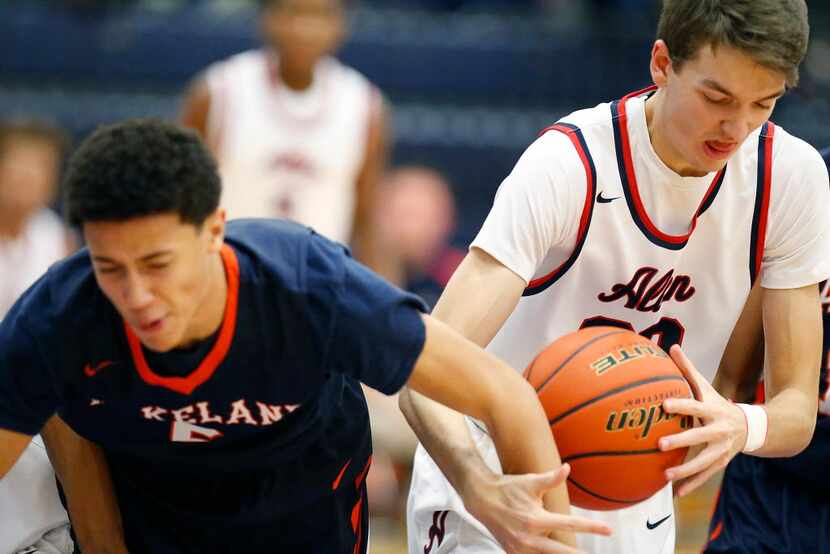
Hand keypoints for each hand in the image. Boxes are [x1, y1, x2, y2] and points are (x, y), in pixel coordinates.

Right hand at [462, 463, 611, 553]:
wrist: (481, 499)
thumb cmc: (508, 488)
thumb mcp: (530, 482)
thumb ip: (551, 478)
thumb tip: (567, 468)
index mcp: (536, 519)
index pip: (570, 524)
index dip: (592, 527)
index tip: (609, 529)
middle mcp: (529, 537)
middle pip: (561, 552)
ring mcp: (520, 548)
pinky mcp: (513, 553)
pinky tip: (553, 553)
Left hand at [659, 345, 747, 496]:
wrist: (749, 427)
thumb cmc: (717, 403)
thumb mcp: (705, 387)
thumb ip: (688, 369)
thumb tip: (671, 346)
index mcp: (712, 410)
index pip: (695, 406)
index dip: (681, 405)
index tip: (664, 405)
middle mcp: (718, 430)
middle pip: (699, 436)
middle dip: (680, 440)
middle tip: (659, 444)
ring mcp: (721, 449)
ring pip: (703, 461)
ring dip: (685, 470)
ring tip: (665, 476)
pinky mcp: (721, 463)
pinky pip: (706, 475)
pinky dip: (692, 484)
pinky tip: (677, 493)